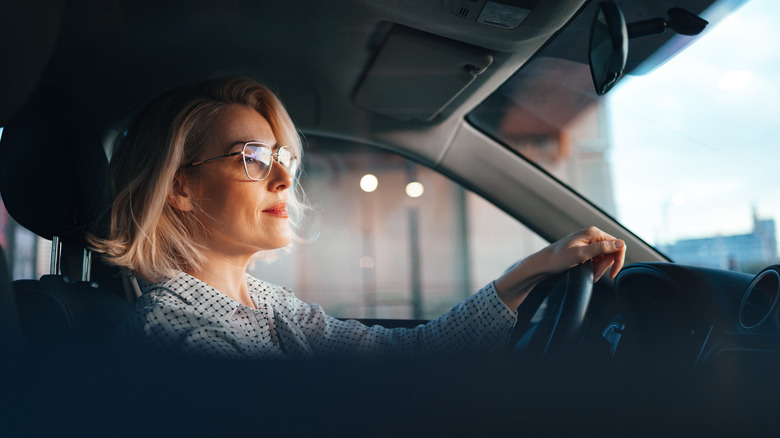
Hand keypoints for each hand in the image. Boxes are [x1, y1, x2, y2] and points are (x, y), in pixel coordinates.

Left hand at [494, 226, 625, 310]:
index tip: (612, 273)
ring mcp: (589, 242)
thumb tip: (620, 244)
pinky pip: (598, 258)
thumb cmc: (558, 258)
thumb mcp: (581, 254)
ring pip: (605, 256)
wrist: (544, 264)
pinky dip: (596, 267)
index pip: (618, 244)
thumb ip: (601, 248)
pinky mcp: (585, 249)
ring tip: (592, 274)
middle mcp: (592, 235)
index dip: (618, 260)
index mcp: (593, 232)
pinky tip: (589, 271)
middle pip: (612, 252)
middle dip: (606, 266)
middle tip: (596, 275)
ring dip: (601, 268)